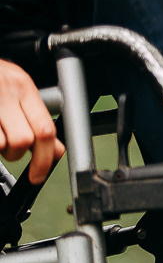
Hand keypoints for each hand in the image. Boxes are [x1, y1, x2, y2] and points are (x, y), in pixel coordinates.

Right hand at [0, 59, 63, 183]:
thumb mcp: (17, 89)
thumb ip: (36, 118)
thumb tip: (56, 149)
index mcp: (24, 87)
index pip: (45, 129)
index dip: (45, 159)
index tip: (39, 174)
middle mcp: (6, 92)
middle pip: (23, 140)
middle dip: (17, 154)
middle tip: (11, 151)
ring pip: (2, 144)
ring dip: (0, 149)